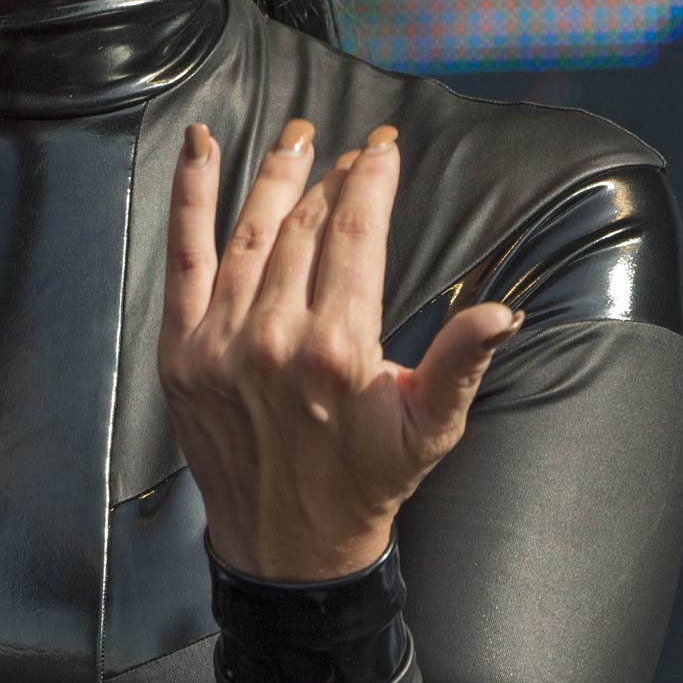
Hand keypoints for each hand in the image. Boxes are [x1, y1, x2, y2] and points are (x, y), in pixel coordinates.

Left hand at [157, 118, 523, 580]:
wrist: (288, 544)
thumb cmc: (366, 482)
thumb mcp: (429, 429)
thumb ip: (460, 362)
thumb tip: (501, 313)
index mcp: (339, 350)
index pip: (357, 235)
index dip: (371, 182)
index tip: (383, 148)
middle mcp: (275, 339)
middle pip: (306, 228)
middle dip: (332, 178)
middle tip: (349, 149)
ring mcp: (220, 342)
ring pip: (250, 232)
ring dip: (274, 177)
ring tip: (297, 138)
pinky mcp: (181, 350)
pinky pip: (183, 257)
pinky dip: (189, 196)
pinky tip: (199, 147)